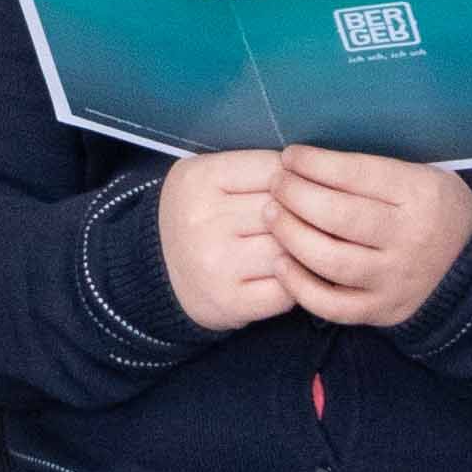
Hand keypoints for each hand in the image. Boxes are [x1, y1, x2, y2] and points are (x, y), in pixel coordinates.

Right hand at [156, 149, 301, 331]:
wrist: (156, 270)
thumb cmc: (198, 216)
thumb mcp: (209, 177)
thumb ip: (255, 171)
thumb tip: (315, 179)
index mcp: (199, 179)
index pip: (275, 169)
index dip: (292, 180)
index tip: (286, 191)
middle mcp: (202, 221)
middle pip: (286, 211)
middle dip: (300, 217)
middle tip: (295, 222)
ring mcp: (215, 265)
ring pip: (290, 250)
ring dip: (300, 252)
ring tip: (291, 248)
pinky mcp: (230, 302)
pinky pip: (288, 290)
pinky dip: (293, 283)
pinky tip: (282, 275)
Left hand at [271, 148, 471, 326]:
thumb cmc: (433, 209)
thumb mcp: (420, 176)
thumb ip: (372, 173)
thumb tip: (306, 164)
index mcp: (420, 195)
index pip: (357, 175)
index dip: (315, 164)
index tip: (290, 157)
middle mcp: (409, 238)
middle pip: (339, 216)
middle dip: (296, 196)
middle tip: (276, 185)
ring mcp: (395, 279)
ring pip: (331, 260)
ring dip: (291, 235)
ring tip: (271, 215)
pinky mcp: (383, 310)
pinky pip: (333, 306)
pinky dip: (300, 287)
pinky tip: (281, 263)